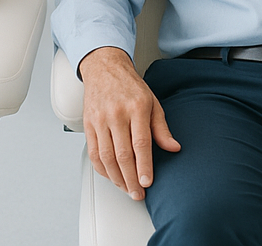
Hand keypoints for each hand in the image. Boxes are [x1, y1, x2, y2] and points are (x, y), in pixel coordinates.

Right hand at [78, 46, 179, 200]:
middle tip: (138, 194)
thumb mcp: (152, 102)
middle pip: (123, 154)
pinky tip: (112, 177)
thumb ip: (161, 128)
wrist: (104, 68)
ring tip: (127, 189)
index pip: (141, 143)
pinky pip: (93, 152)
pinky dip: (102, 169)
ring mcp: (99, 118)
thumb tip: (174, 148)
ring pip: (106, 157)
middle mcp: (116, 113)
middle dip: (131, 180)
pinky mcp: (88, 123)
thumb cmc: (130, 87)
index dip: (144, 166)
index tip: (147, 182)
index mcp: (136, 107)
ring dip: (117, 178)